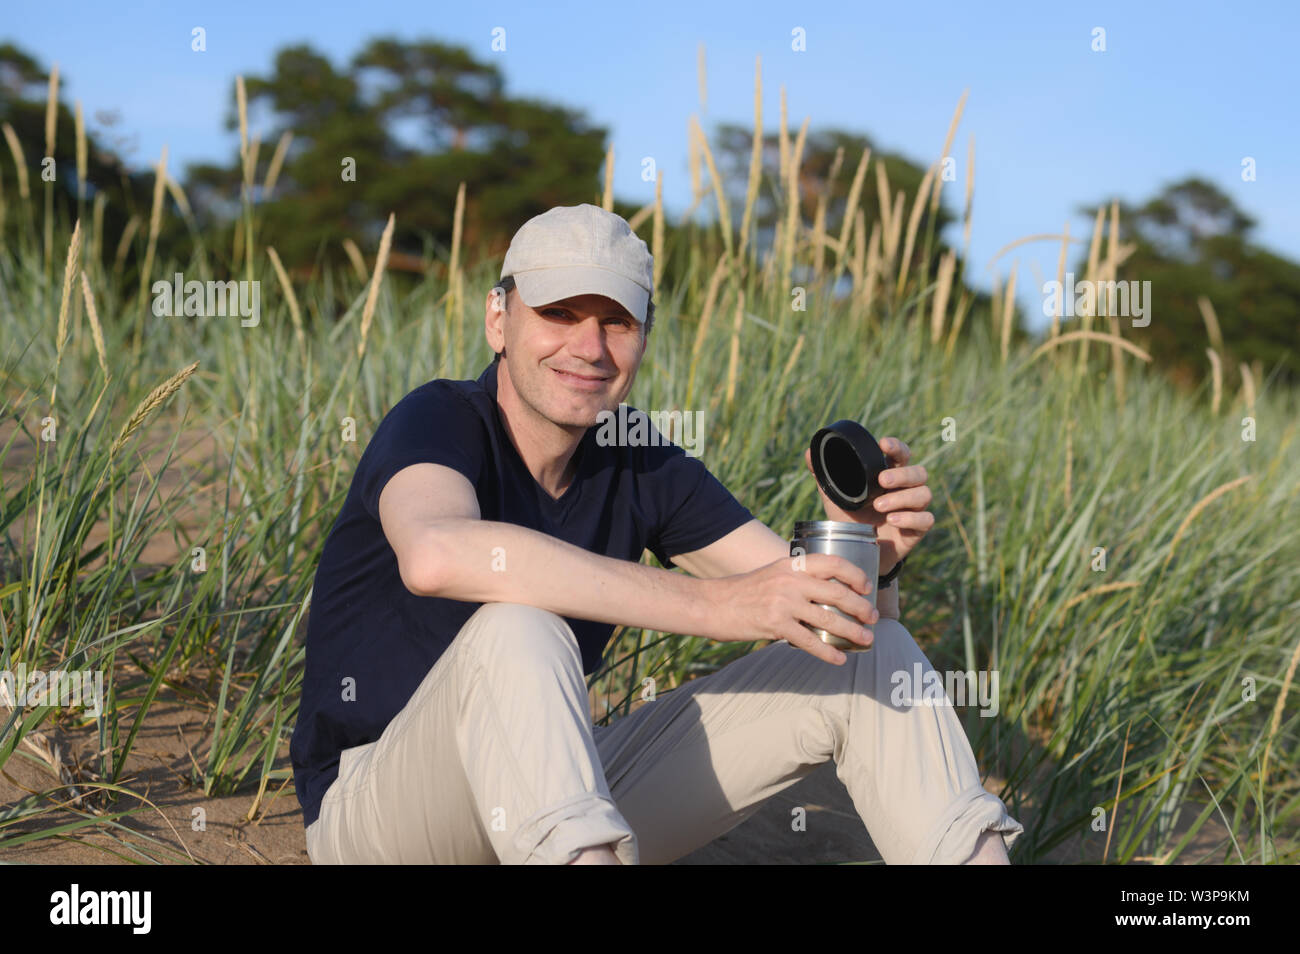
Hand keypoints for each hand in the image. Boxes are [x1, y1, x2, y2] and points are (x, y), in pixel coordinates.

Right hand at [709, 555, 879, 664]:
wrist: (712, 604)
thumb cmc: (743, 590)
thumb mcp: (772, 573)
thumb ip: (797, 578)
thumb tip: (826, 591)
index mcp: (792, 565)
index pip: (833, 563)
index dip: (855, 575)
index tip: (866, 587)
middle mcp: (791, 581)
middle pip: (837, 593)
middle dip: (861, 607)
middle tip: (873, 618)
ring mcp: (784, 604)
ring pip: (829, 619)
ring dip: (852, 631)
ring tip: (866, 639)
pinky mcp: (776, 626)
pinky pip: (810, 642)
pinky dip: (828, 652)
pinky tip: (839, 658)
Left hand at [803, 436, 933, 577]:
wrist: (857, 552)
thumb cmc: (850, 518)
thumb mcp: (835, 496)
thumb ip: (823, 474)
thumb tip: (809, 452)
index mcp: (890, 475)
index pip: (901, 455)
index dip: (897, 447)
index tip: (883, 444)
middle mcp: (906, 490)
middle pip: (918, 473)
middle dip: (902, 475)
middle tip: (882, 480)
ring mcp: (914, 509)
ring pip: (923, 494)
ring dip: (902, 498)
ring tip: (879, 506)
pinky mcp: (918, 530)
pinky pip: (926, 519)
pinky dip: (911, 518)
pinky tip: (893, 520)